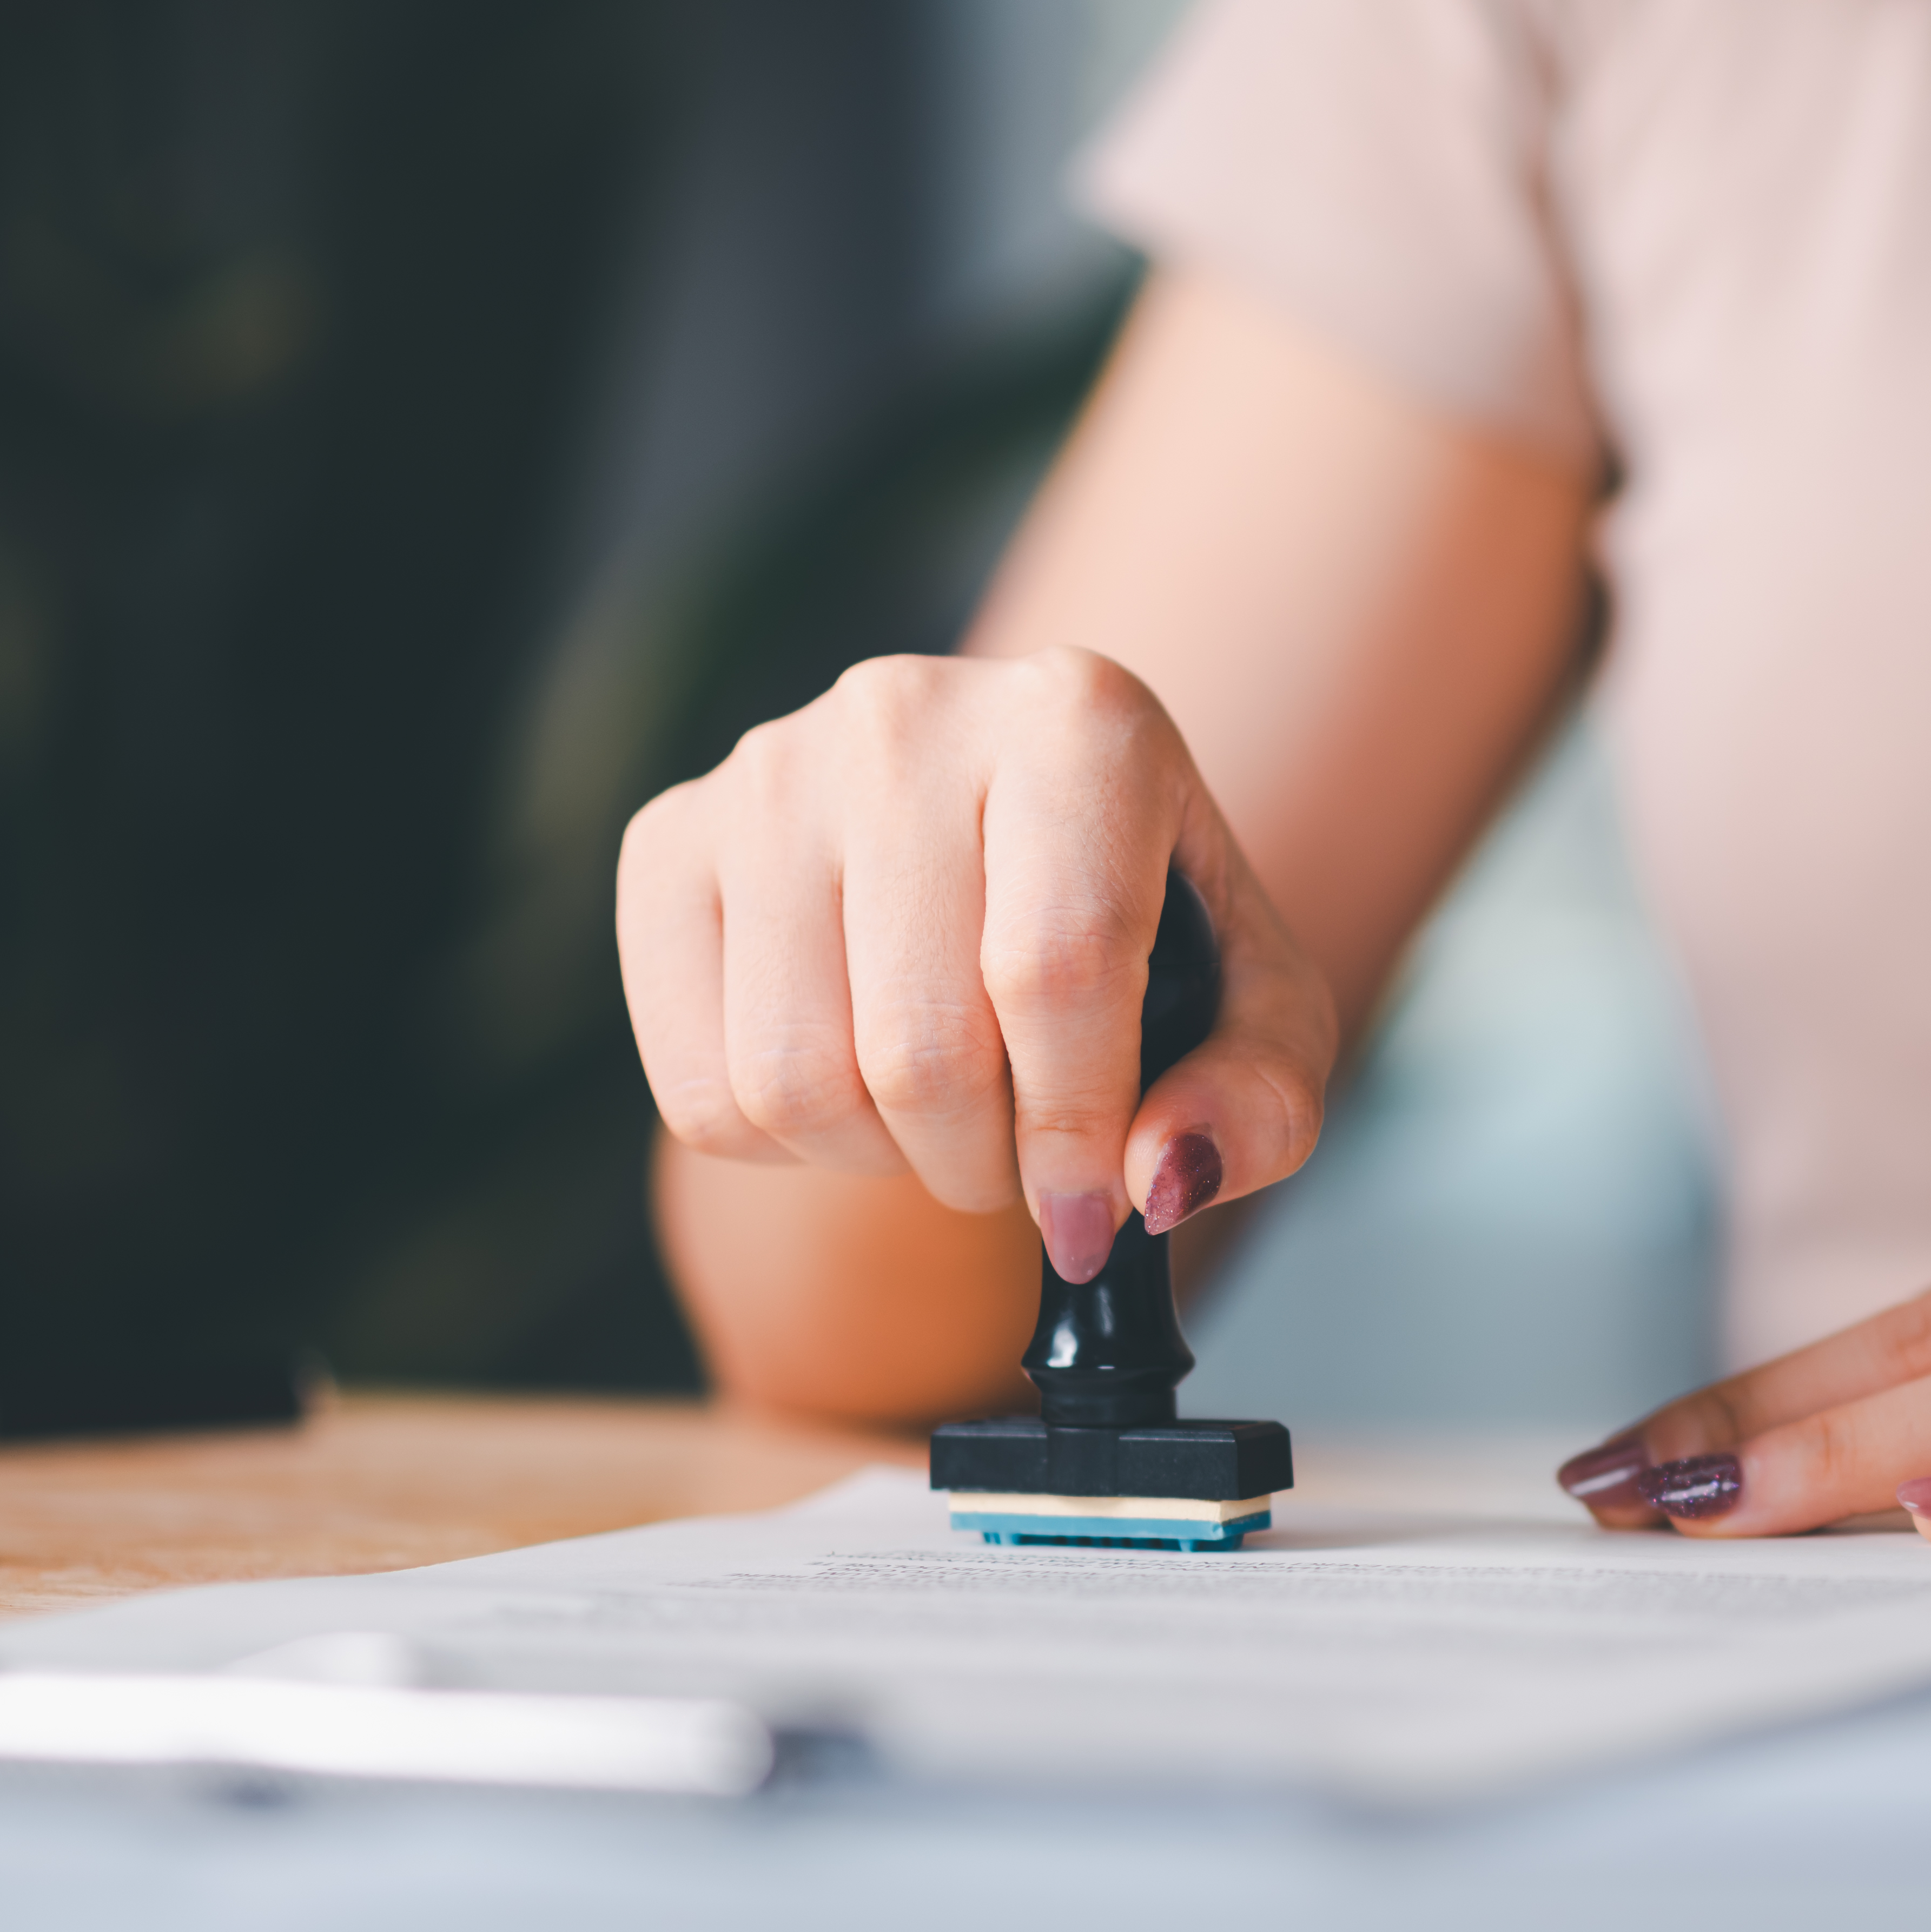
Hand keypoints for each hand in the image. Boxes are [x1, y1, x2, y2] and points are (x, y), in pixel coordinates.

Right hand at [617, 647, 1337, 1276]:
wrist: (1008, 858)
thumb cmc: (1148, 934)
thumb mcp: (1262, 1013)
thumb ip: (1261, 1104)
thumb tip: (1156, 1176)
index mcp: (1080, 721)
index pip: (1058, 969)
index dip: (1075, 1133)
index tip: (1093, 1216)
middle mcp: (907, 715)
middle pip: (921, 1045)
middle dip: (985, 1162)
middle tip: (1024, 1161)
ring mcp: (770, 771)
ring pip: (795, 1080)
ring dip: (885, 1160)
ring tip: (948, 1118)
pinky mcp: (668, 841)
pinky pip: (701, 1087)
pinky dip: (788, 1144)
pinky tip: (855, 1082)